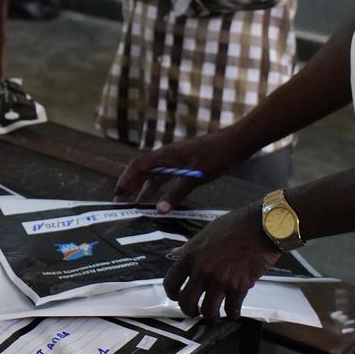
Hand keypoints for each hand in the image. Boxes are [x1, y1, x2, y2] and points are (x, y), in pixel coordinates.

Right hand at [114, 128, 244, 212]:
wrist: (236, 143)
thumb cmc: (217, 156)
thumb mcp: (196, 176)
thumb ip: (177, 192)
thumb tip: (158, 210)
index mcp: (167, 154)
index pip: (139, 165)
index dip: (127, 179)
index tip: (118, 193)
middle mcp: (168, 156)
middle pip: (144, 170)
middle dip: (132, 185)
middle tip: (123, 202)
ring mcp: (178, 160)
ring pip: (156, 175)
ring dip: (146, 188)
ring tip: (138, 204)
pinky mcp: (187, 165)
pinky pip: (168, 177)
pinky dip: (161, 188)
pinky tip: (160, 199)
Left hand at [163, 204, 281, 320]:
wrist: (261, 226)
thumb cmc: (234, 225)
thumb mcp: (206, 232)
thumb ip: (190, 247)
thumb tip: (175, 253)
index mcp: (190, 256)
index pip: (171, 283)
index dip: (173, 294)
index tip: (178, 296)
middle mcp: (202, 271)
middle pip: (186, 302)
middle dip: (189, 311)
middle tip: (195, 311)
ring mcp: (220, 280)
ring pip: (208, 312)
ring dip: (210, 317)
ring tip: (214, 316)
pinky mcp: (239, 287)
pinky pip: (231, 310)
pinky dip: (232, 314)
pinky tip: (233, 312)